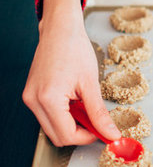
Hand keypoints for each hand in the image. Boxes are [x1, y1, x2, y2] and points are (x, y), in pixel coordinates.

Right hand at [22, 0, 120, 145]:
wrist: (60, 29)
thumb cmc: (74, 48)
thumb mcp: (91, 83)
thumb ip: (99, 113)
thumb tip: (110, 133)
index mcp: (47, 98)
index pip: (66, 135)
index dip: (87, 137)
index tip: (102, 131)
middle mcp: (33, 101)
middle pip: (56, 135)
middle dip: (79, 133)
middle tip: (96, 121)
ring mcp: (30, 97)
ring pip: (51, 127)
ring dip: (71, 123)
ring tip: (85, 105)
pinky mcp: (31, 93)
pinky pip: (47, 114)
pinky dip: (63, 114)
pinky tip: (75, 100)